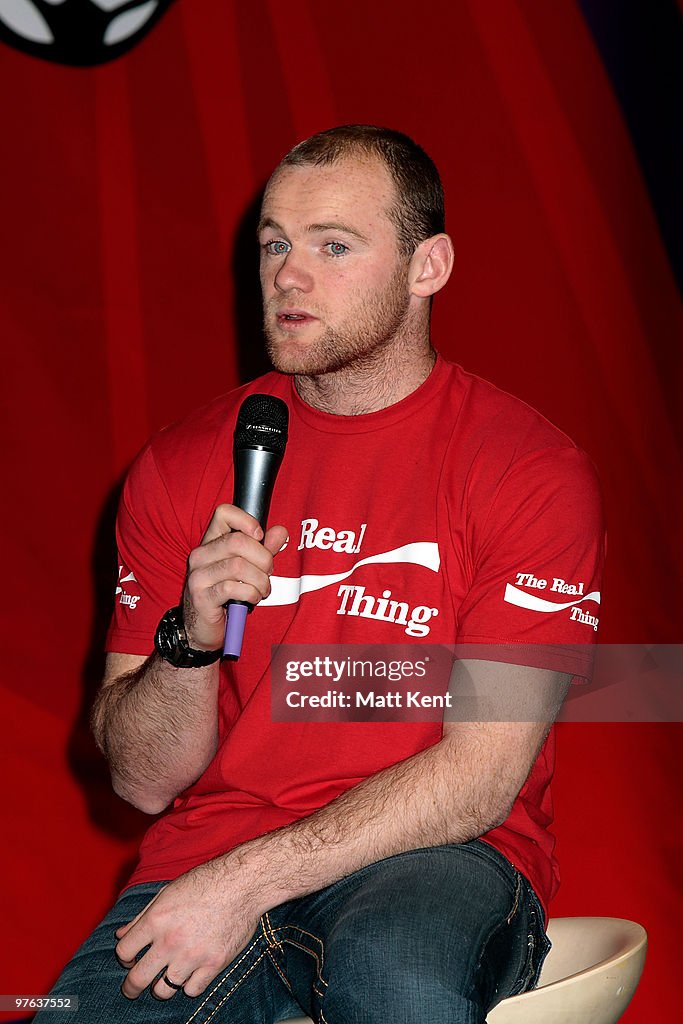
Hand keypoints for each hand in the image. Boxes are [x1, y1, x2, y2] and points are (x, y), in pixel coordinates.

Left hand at [114, 857, 263, 999]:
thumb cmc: (205, 882)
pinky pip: (191, 990)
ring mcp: (192, 956)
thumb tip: (121, 935)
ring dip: (161, 986)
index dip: (124, 957)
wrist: (242, 884)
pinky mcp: (214, 964)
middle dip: (130, 987)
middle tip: (132, 989)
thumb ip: (142, 916)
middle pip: (137, 979)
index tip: (129, 959)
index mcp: (156, 919)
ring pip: (163, 991)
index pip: (124, 952)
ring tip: (166, 978)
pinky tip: (192, 972)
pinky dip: (189, 985)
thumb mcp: (168, 892)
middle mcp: (170, 941)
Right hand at [183, 504, 287, 649]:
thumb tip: (281, 531)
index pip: (223, 513)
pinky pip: (233, 588)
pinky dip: (251, 593)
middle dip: (263, 558)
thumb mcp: (247, 569)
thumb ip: (263, 549)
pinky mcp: (202, 597)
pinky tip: (252, 599)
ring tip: (263, 589)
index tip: (260, 536)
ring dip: (260, 580)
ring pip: (239, 566)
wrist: (202, 628)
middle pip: (238, 542)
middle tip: (268, 572)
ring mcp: (199, 576)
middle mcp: (200, 555)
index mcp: (210, 542)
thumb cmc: (225, 595)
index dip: (247, 520)